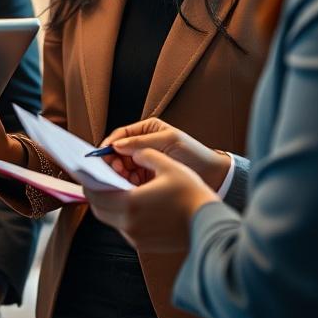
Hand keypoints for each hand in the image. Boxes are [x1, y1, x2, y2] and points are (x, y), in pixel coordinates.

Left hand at [85, 148, 217, 252]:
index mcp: (130, 204)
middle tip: (104, 176)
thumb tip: (129, 149)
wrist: (212, 226)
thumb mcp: (169, 166)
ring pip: (110, 218)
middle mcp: (129, 225)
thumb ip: (145, 153)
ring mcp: (135, 237)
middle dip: (98, 191)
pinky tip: (134, 200)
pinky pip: (124, 227)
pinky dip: (123, 214)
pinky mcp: (143, 245)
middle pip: (99, 207)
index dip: (89, 181)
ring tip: (121, 186)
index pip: (95, 194)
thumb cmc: (192, 194)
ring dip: (110, 202)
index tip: (90, 170)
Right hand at [99, 118, 231, 189]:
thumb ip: (142, 142)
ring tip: (124, 180)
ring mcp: (144, 162)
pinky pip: (130, 180)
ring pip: (122, 167)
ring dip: (119, 173)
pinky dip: (127, 183)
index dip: (110, 144)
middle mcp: (143, 145)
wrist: (214, 176)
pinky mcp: (147, 179)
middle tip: (114, 170)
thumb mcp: (168, 141)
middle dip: (114, 161)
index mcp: (147, 130)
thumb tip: (117, 145)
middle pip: (118, 152)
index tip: (103, 153)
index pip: (121, 135)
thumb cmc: (194, 154)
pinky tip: (131, 187)